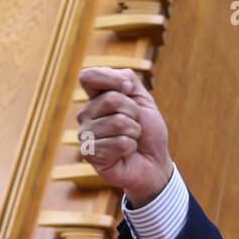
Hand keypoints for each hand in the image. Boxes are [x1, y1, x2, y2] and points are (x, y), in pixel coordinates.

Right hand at [76, 66, 173, 206]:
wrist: (154, 162)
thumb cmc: (148, 131)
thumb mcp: (143, 99)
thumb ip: (128, 80)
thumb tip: (121, 83)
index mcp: (95, 98)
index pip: (88, 76)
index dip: (112, 79)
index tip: (128, 89)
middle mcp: (86, 115)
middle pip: (111, 99)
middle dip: (133, 112)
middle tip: (134, 124)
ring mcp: (85, 135)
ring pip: (117, 122)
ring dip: (134, 131)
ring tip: (130, 139)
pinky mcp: (89, 155)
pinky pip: (119, 143)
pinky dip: (130, 147)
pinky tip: (125, 153)